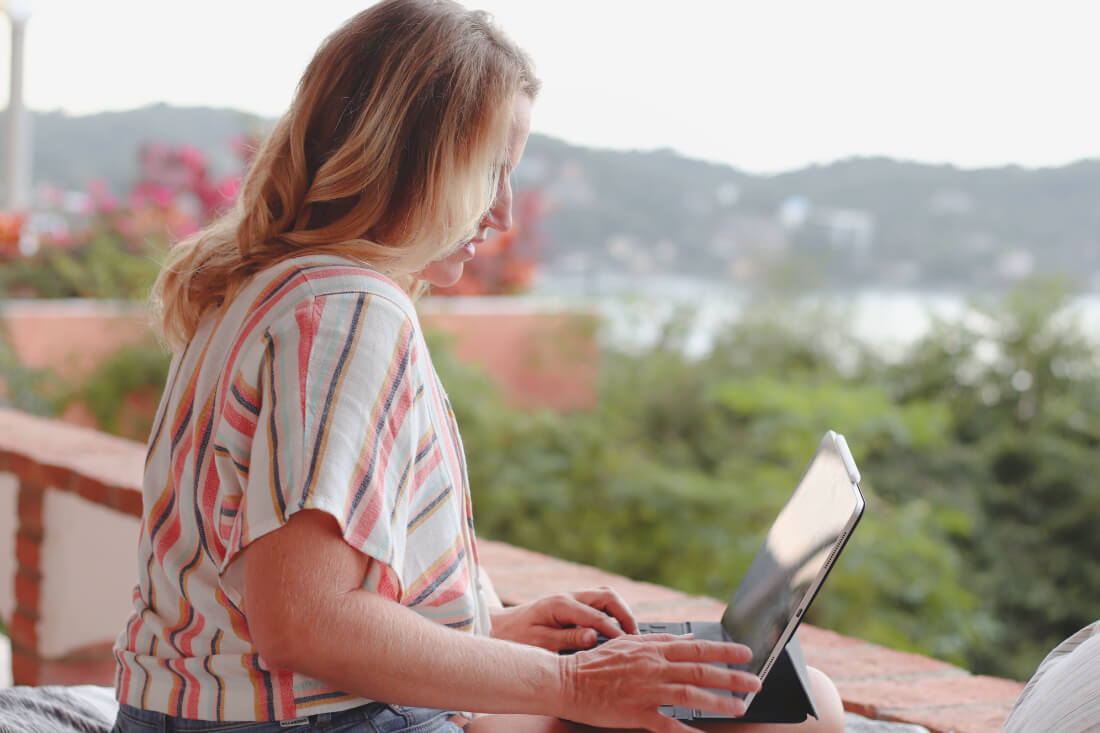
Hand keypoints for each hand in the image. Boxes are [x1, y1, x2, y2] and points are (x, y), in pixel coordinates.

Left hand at [490, 587, 639, 651]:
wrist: (497, 629)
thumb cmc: (515, 638)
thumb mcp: (539, 643)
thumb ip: (566, 640)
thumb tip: (593, 637)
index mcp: (560, 604)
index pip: (597, 616)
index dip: (615, 632)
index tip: (628, 647)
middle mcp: (568, 597)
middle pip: (607, 596)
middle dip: (625, 614)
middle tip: (636, 637)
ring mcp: (570, 598)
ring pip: (605, 596)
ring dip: (620, 611)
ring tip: (631, 634)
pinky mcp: (571, 605)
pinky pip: (598, 603)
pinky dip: (612, 613)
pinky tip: (616, 631)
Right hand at [560, 634, 760, 731]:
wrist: (567, 681)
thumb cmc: (597, 663)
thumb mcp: (630, 642)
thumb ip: (661, 641)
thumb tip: (689, 638)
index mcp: (653, 649)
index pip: (697, 648)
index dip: (724, 652)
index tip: (747, 655)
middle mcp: (653, 668)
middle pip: (700, 672)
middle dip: (732, 678)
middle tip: (755, 683)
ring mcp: (646, 691)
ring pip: (690, 696)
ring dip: (717, 702)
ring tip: (739, 708)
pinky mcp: (636, 713)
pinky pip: (666, 724)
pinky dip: (686, 732)